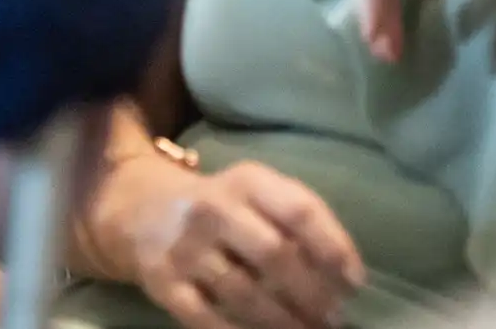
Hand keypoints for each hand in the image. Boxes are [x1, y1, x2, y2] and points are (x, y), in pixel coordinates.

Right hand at [102, 157, 362, 328]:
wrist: (141, 210)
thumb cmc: (221, 206)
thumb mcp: (256, 192)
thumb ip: (297, 218)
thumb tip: (347, 274)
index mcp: (246, 181)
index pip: (299, 210)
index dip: (334, 248)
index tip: (354, 283)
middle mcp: (213, 208)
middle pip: (274, 254)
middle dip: (311, 294)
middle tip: (333, 319)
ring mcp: (185, 247)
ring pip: (243, 294)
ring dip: (283, 322)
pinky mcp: (164, 283)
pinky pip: (206, 319)